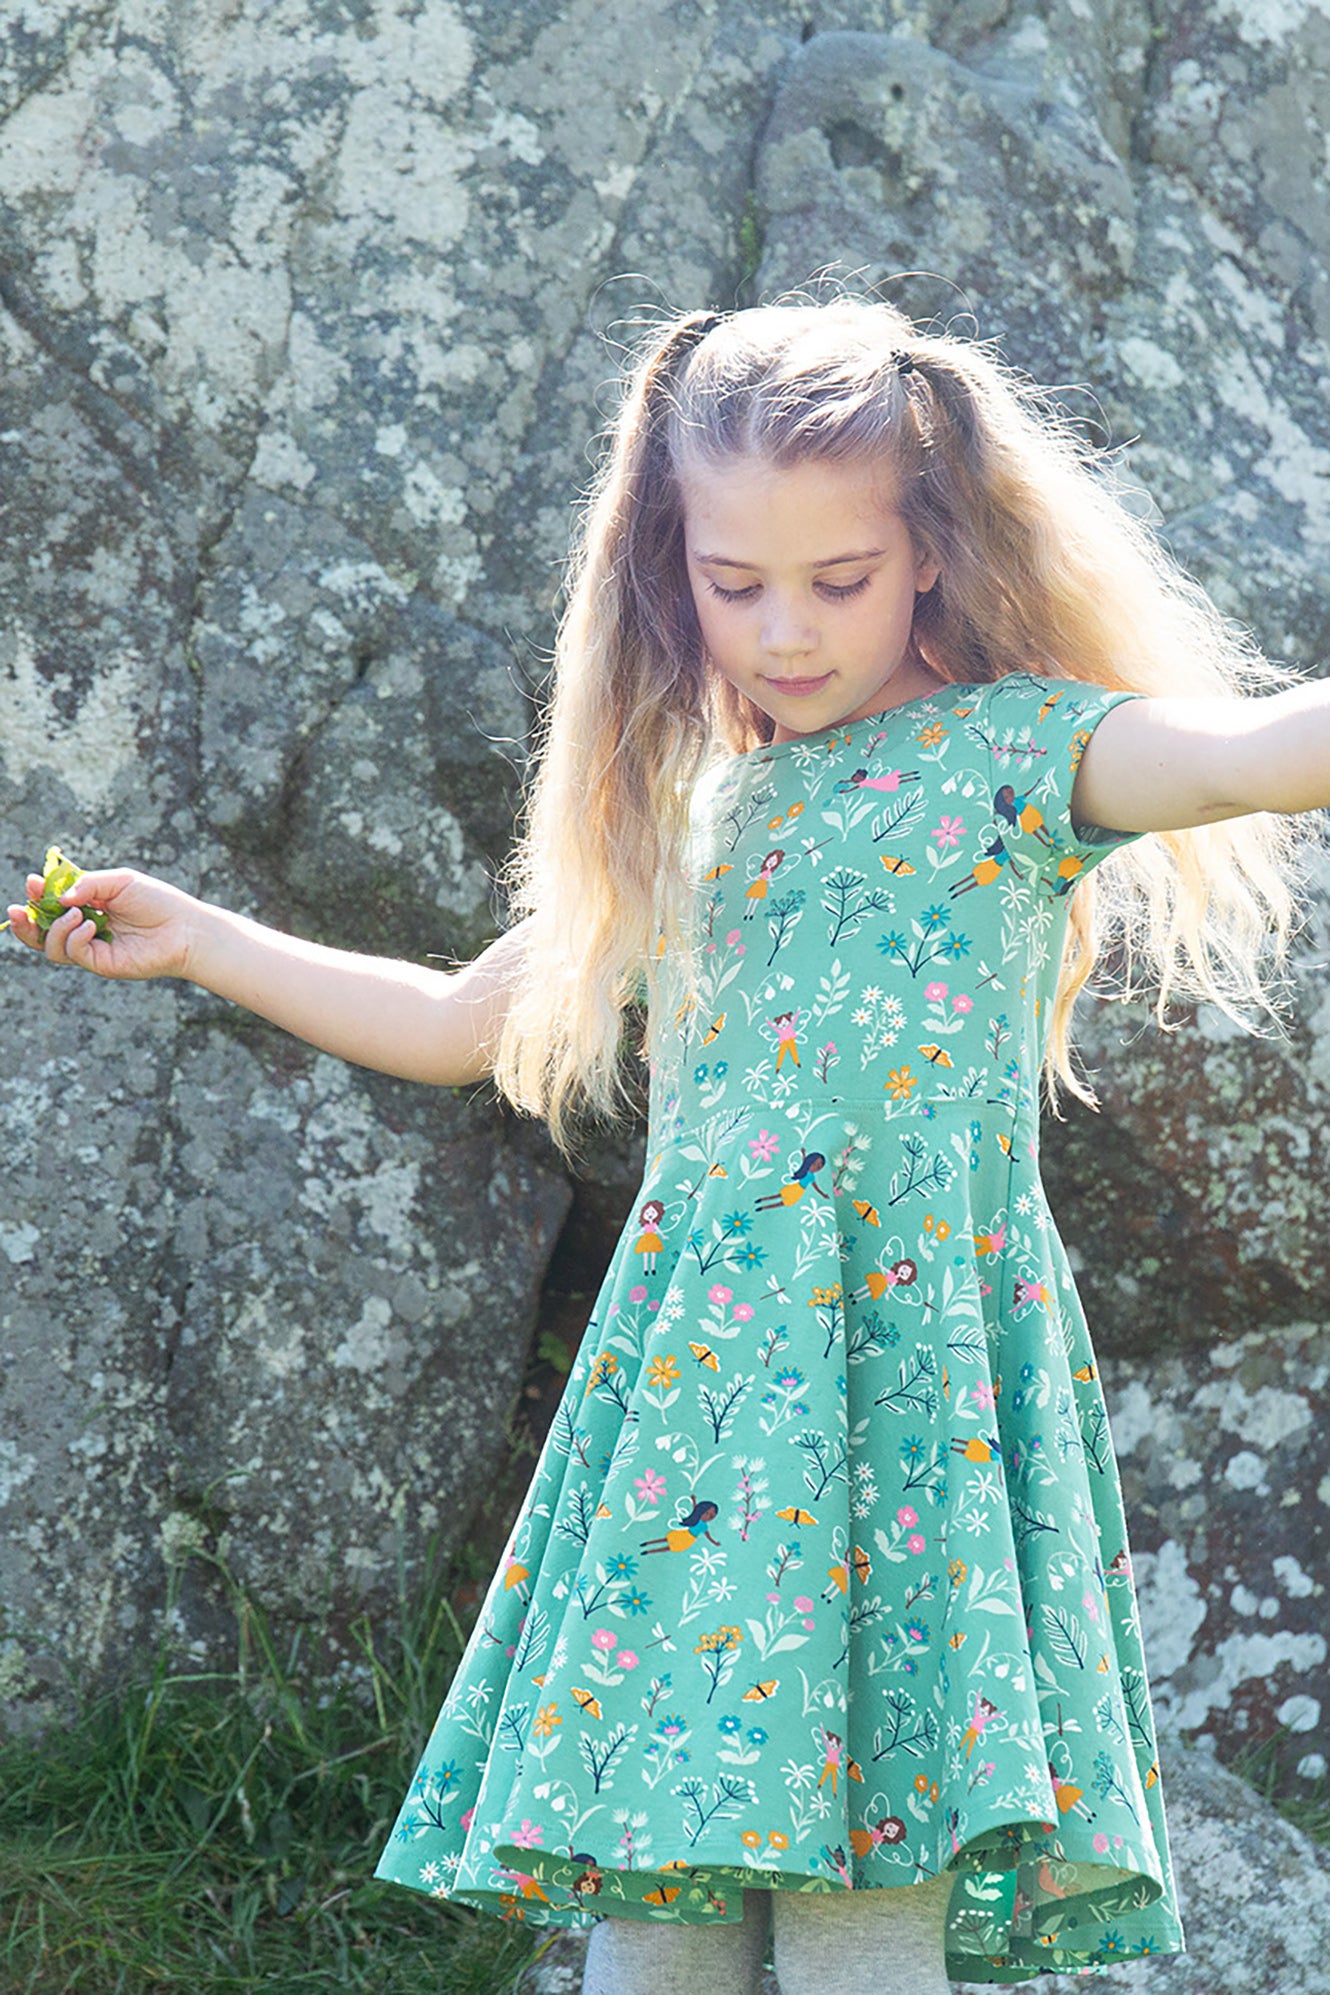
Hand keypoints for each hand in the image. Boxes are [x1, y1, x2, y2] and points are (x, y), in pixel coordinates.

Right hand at [4, 868, 201, 980]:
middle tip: (17, 909)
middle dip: (25, 922)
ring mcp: (92, 949)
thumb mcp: (119, 882)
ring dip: (55, 928)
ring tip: (77, 914)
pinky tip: (90, 926)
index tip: (32, 882)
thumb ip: (88, 885)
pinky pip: (73, 954)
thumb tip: (59, 898)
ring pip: (51, 947)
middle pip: (43, 931)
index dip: (38, 895)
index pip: (53, 904)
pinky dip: (74, 939)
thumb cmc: (157, 901)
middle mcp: (86, 928)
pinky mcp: (101, 964)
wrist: (185, 929)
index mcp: (90, 906)